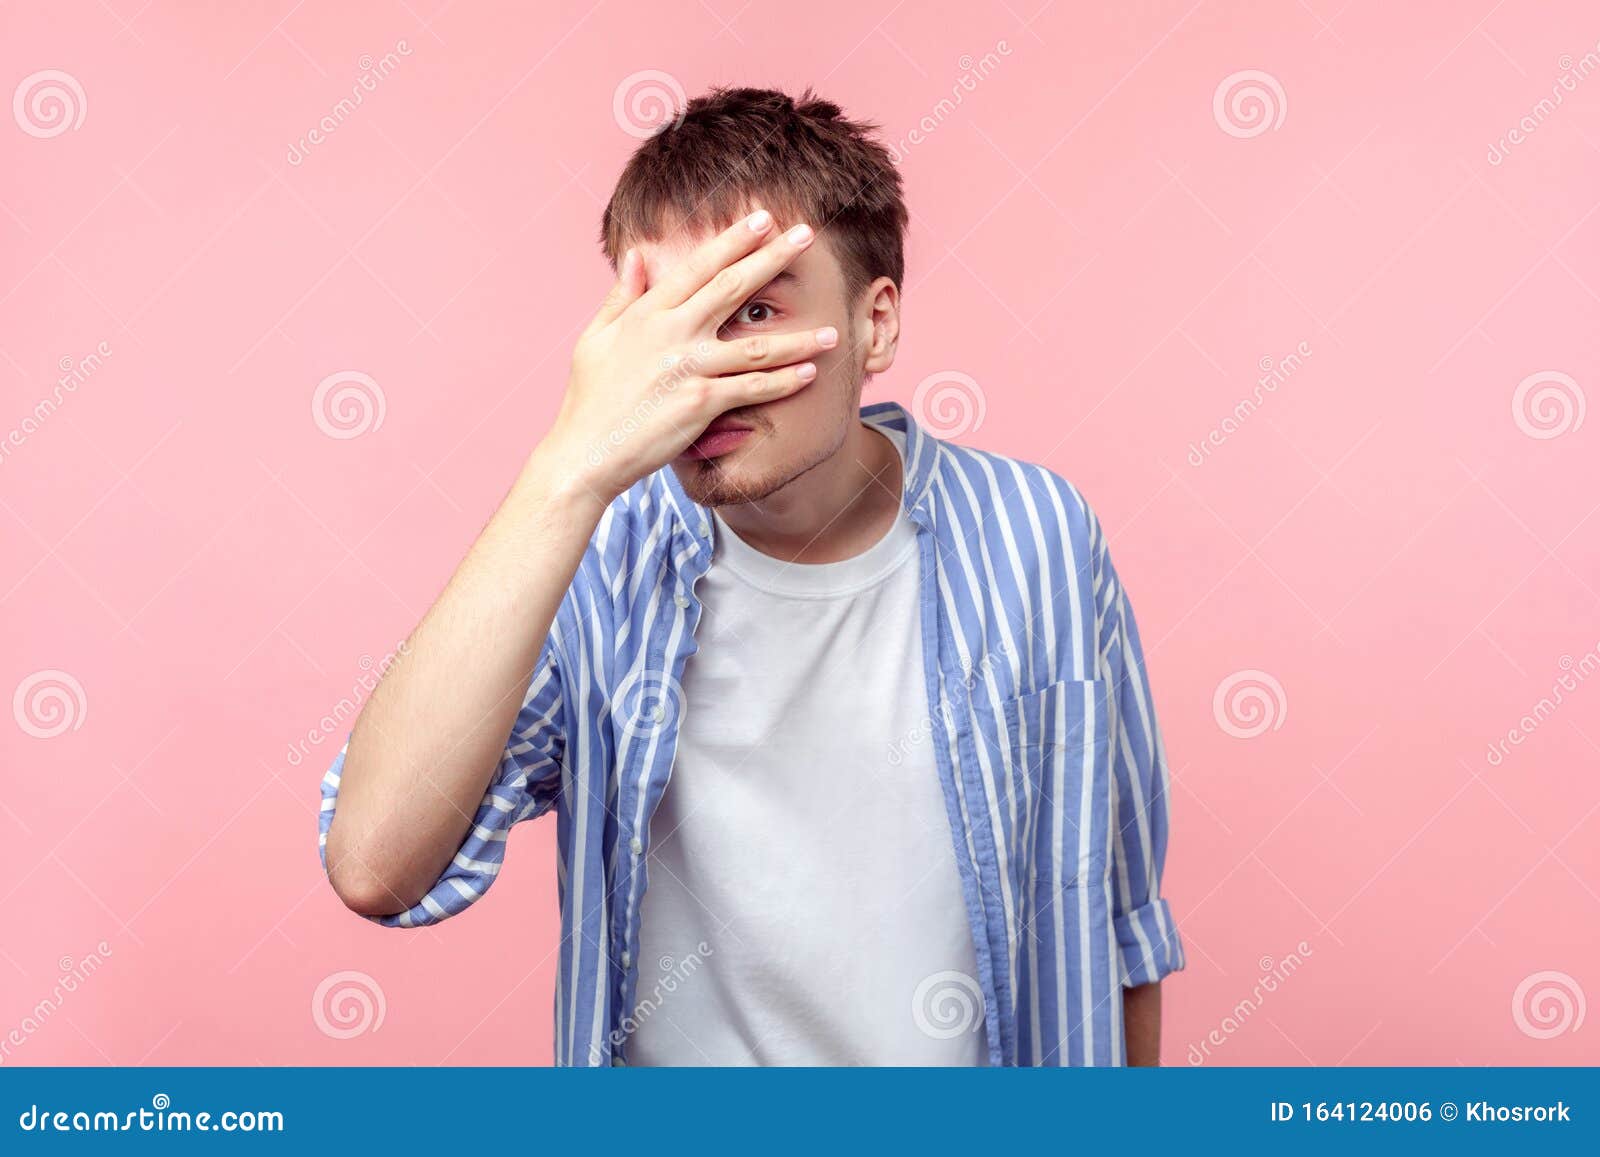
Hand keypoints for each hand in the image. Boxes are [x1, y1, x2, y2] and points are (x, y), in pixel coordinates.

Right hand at [541, 209, 837, 500]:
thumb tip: (637, 255)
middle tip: (806, 236)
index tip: (763, 219)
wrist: (586, 452)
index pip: (700, 266)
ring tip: (832, 331)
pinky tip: (811, 373)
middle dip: (773, 258)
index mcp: (648, 312)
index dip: (734, 240)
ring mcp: (690, 367)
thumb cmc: (590, 397)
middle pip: (733, 287)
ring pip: (757, 345)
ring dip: (799, 338)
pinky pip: (754, 388)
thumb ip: (622, 295)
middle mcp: (673, 333)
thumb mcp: (595, 338)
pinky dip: (785, 381)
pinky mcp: (702, 403)